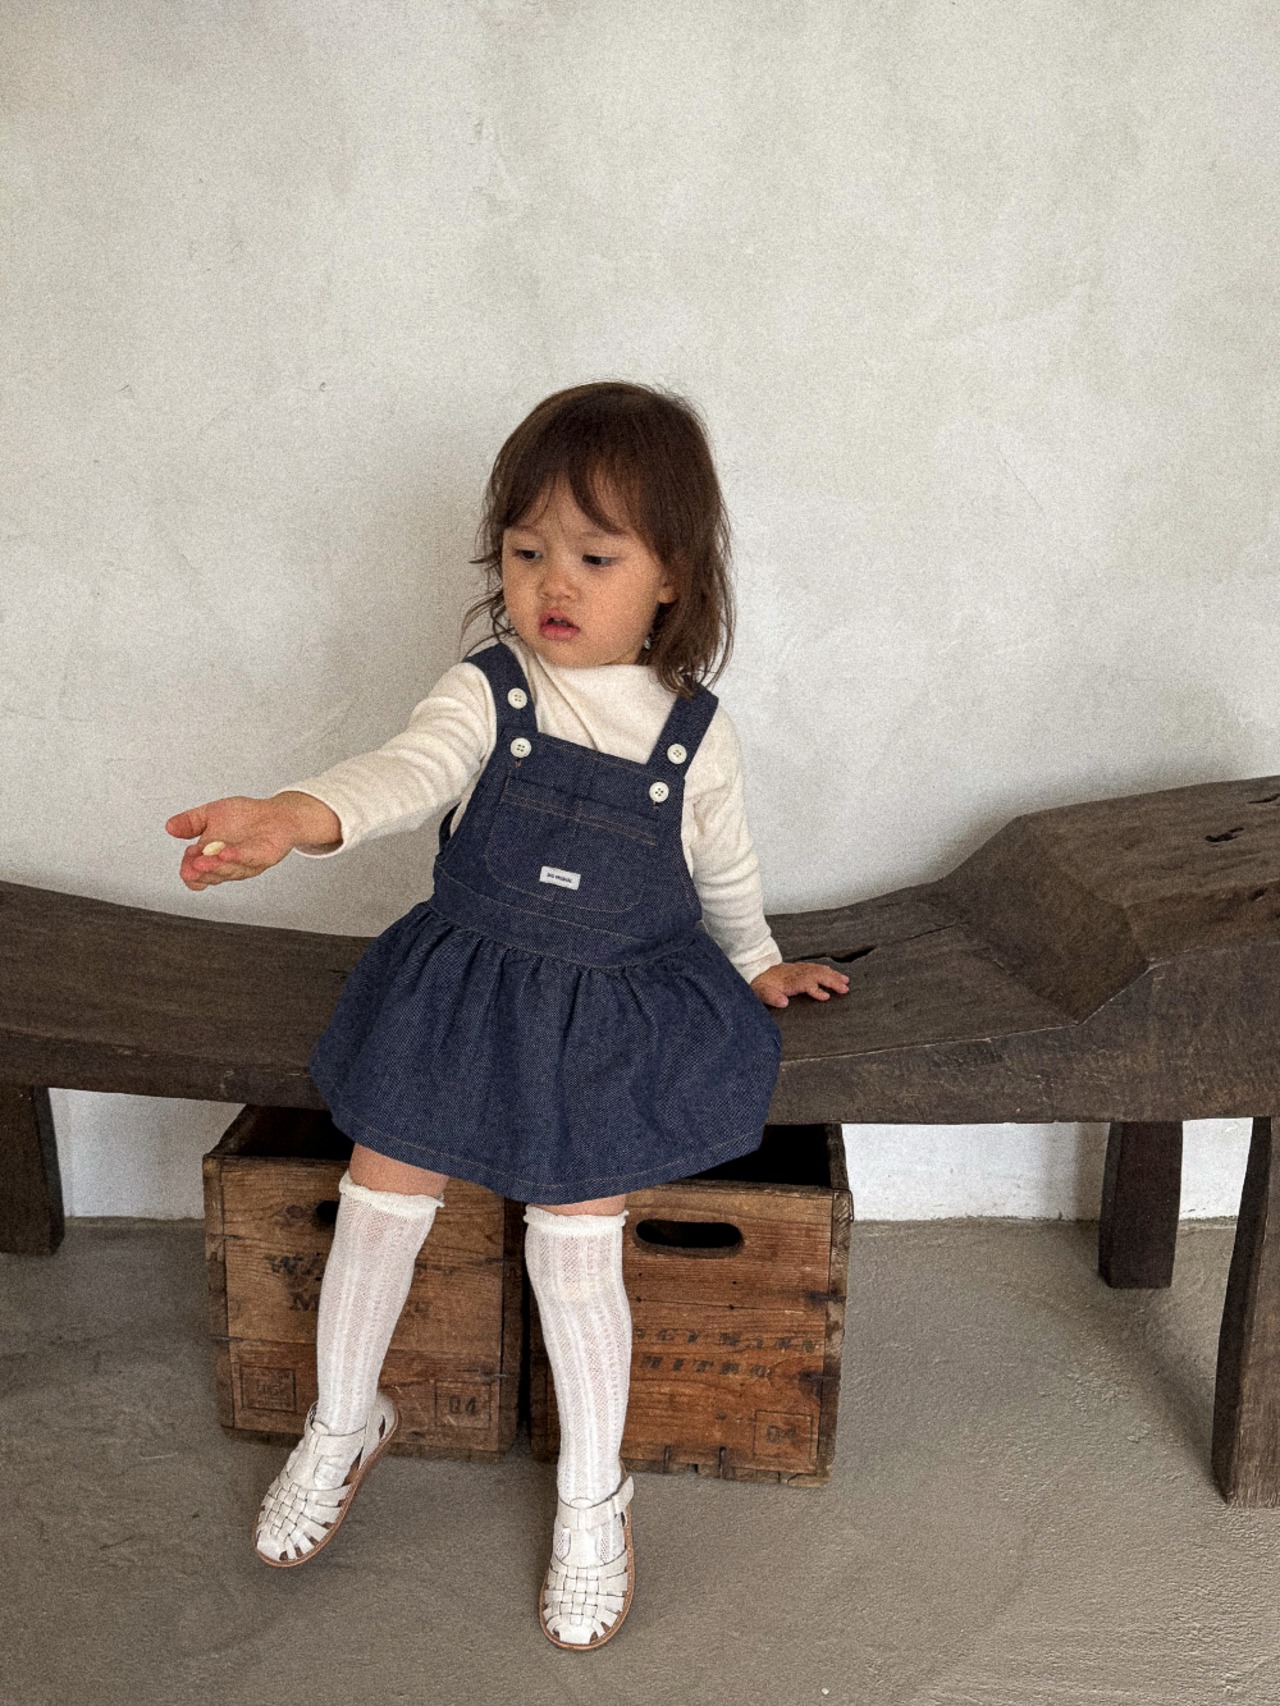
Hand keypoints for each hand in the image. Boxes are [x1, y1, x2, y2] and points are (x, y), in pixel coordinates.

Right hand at [165, 796, 303, 891]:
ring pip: (229, 870)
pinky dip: (237, 856)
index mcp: (211, 859)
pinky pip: (249, 859)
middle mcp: (228, 866)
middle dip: (200, 871)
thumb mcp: (211, 814)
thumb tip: (169, 826)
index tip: (187, 855)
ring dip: (215, 866)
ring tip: (202, 861)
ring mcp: (246, 864)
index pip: (196, 873)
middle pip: (211, 875)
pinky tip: (226, 852)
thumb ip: (191, 822)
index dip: (189, 868)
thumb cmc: (244, 817)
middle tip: (190, 867)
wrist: (276, 813)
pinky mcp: (264, 858)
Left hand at [750, 961, 849, 1008]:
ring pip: (818, 970)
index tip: (827, 997)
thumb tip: (783, 1002)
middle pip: (816, 975)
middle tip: (845, 988)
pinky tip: (832, 972)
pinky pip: (814, 967)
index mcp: (787, 981)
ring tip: (845, 980)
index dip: (816, 990)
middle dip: (832, 981)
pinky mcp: (797, 968)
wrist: (753, 970)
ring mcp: (797, 970)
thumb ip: (770, 997)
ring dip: (832, 975)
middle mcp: (795, 973)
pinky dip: (825, 969)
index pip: (805, 984)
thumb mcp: (760, 993)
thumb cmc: (758, 984)